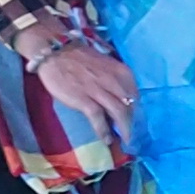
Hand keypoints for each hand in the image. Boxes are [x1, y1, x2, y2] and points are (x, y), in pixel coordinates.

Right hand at [31, 35, 141, 155]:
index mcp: (123, 72)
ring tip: (126, 141)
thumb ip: (117, 81)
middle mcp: (115, 81)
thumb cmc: (80, 60)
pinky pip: (98, 119)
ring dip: (124, 130)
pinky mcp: (84, 99)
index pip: (136, 96)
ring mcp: (99, 90)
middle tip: (135, 136)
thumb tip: (123, 101)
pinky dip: (104, 131)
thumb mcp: (106, 67)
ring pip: (119, 113)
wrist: (55, 51)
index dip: (138, 111)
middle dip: (135, 123)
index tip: (138, 122)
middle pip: (131, 107)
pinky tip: (107, 139)